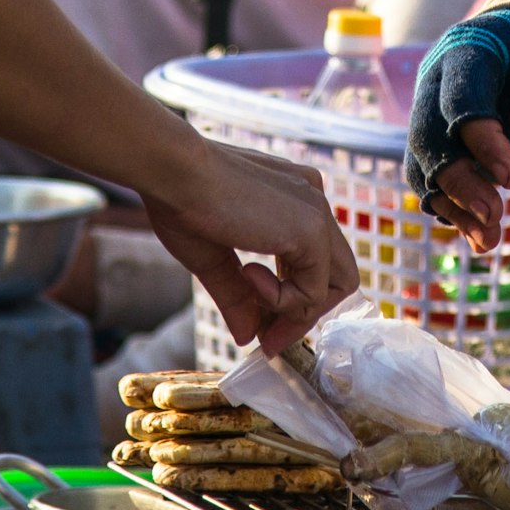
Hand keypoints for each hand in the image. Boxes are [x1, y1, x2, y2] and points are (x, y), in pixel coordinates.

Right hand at [139, 136, 357, 356]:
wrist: (173, 171)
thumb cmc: (181, 200)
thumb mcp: (214, 257)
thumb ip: (238, 295)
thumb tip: (247, 337)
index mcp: (292, 198)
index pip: (314, 261)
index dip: (292, 300)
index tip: (262, 329)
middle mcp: (312, 200)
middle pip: (336, 274)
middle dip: (303, 313)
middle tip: (268, 338)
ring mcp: (316, 211)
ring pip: (336, 285)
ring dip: (294, 311)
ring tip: (253, 309)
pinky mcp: (311, 228)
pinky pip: (313, 290)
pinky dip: (282, 301)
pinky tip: (247, 276)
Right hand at [408, 4, 509, 249]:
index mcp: (465, 52)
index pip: (461, 99)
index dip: (481, 141)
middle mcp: (435, 84)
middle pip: (430, 138)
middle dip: (460, 182)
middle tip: (493, 214)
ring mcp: (429, 115)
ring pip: (424, 166)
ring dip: (454, 206)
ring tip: (489, 239)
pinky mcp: (433, 144)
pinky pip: (431, 182)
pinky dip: (454, 212)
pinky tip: (481, 235)